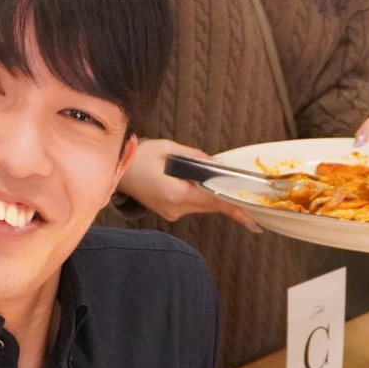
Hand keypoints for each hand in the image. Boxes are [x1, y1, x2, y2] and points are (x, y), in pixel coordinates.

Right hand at [117, 139, 259, 230]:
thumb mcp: (169, 148)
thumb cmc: (139, 156)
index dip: (235, 208)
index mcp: (176, 193)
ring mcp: (172, 212)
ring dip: (211, 193)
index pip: (213, 201)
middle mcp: (176, 208)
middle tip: (248, 198)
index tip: (253, 219)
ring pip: (202, 205)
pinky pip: (192, 204)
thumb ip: (195, 157)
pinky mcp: (169, 211)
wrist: (115, 170)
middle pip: (211, 204)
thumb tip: (216, 164)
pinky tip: (197, 184)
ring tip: (217, 181)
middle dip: (226, 197)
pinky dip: (199, 195)